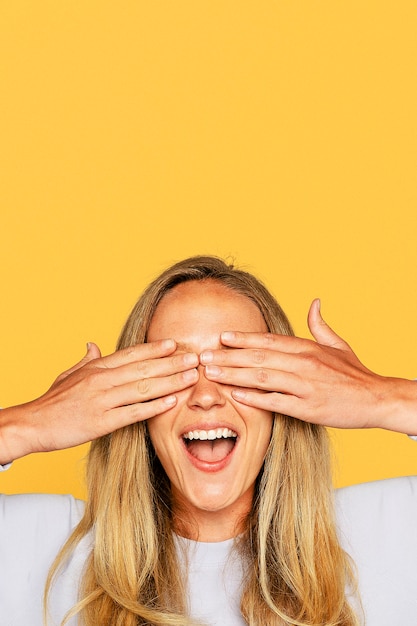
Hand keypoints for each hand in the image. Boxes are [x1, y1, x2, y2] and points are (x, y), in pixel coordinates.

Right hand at [0, 340, 197, 463]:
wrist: (32, 424)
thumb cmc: (52, 402)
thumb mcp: (68, 374)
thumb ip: (86, 360)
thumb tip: (93, 343)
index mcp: (96, 368)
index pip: (130, 355)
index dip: (154, 349)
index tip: (174, 344)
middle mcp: (101, 380)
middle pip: (143, 369)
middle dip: (171, 363)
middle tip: (194, 358)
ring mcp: (102, 401)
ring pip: (143, 388)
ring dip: (170, 382)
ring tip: (190, 377)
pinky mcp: (101, 422)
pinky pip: (133, 413)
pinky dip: (154, 407)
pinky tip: (171, 402)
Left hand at [200, 300, 416, 433]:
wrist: (377, 398)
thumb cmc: (354, 373)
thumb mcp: (338, 345)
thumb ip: (320, 325)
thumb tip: (314, 302)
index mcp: (307, 348)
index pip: (269, 340)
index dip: (244, 339)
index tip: (222, 337)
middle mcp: (304, 363)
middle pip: (259, 357)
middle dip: (229, 357)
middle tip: (204, 357)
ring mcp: (305, 386)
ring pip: (263, 377)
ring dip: (234, 375)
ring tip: (212, 374)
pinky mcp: (309, 408)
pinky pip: (277, 402)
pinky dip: (256, 398)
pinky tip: (236, 396)